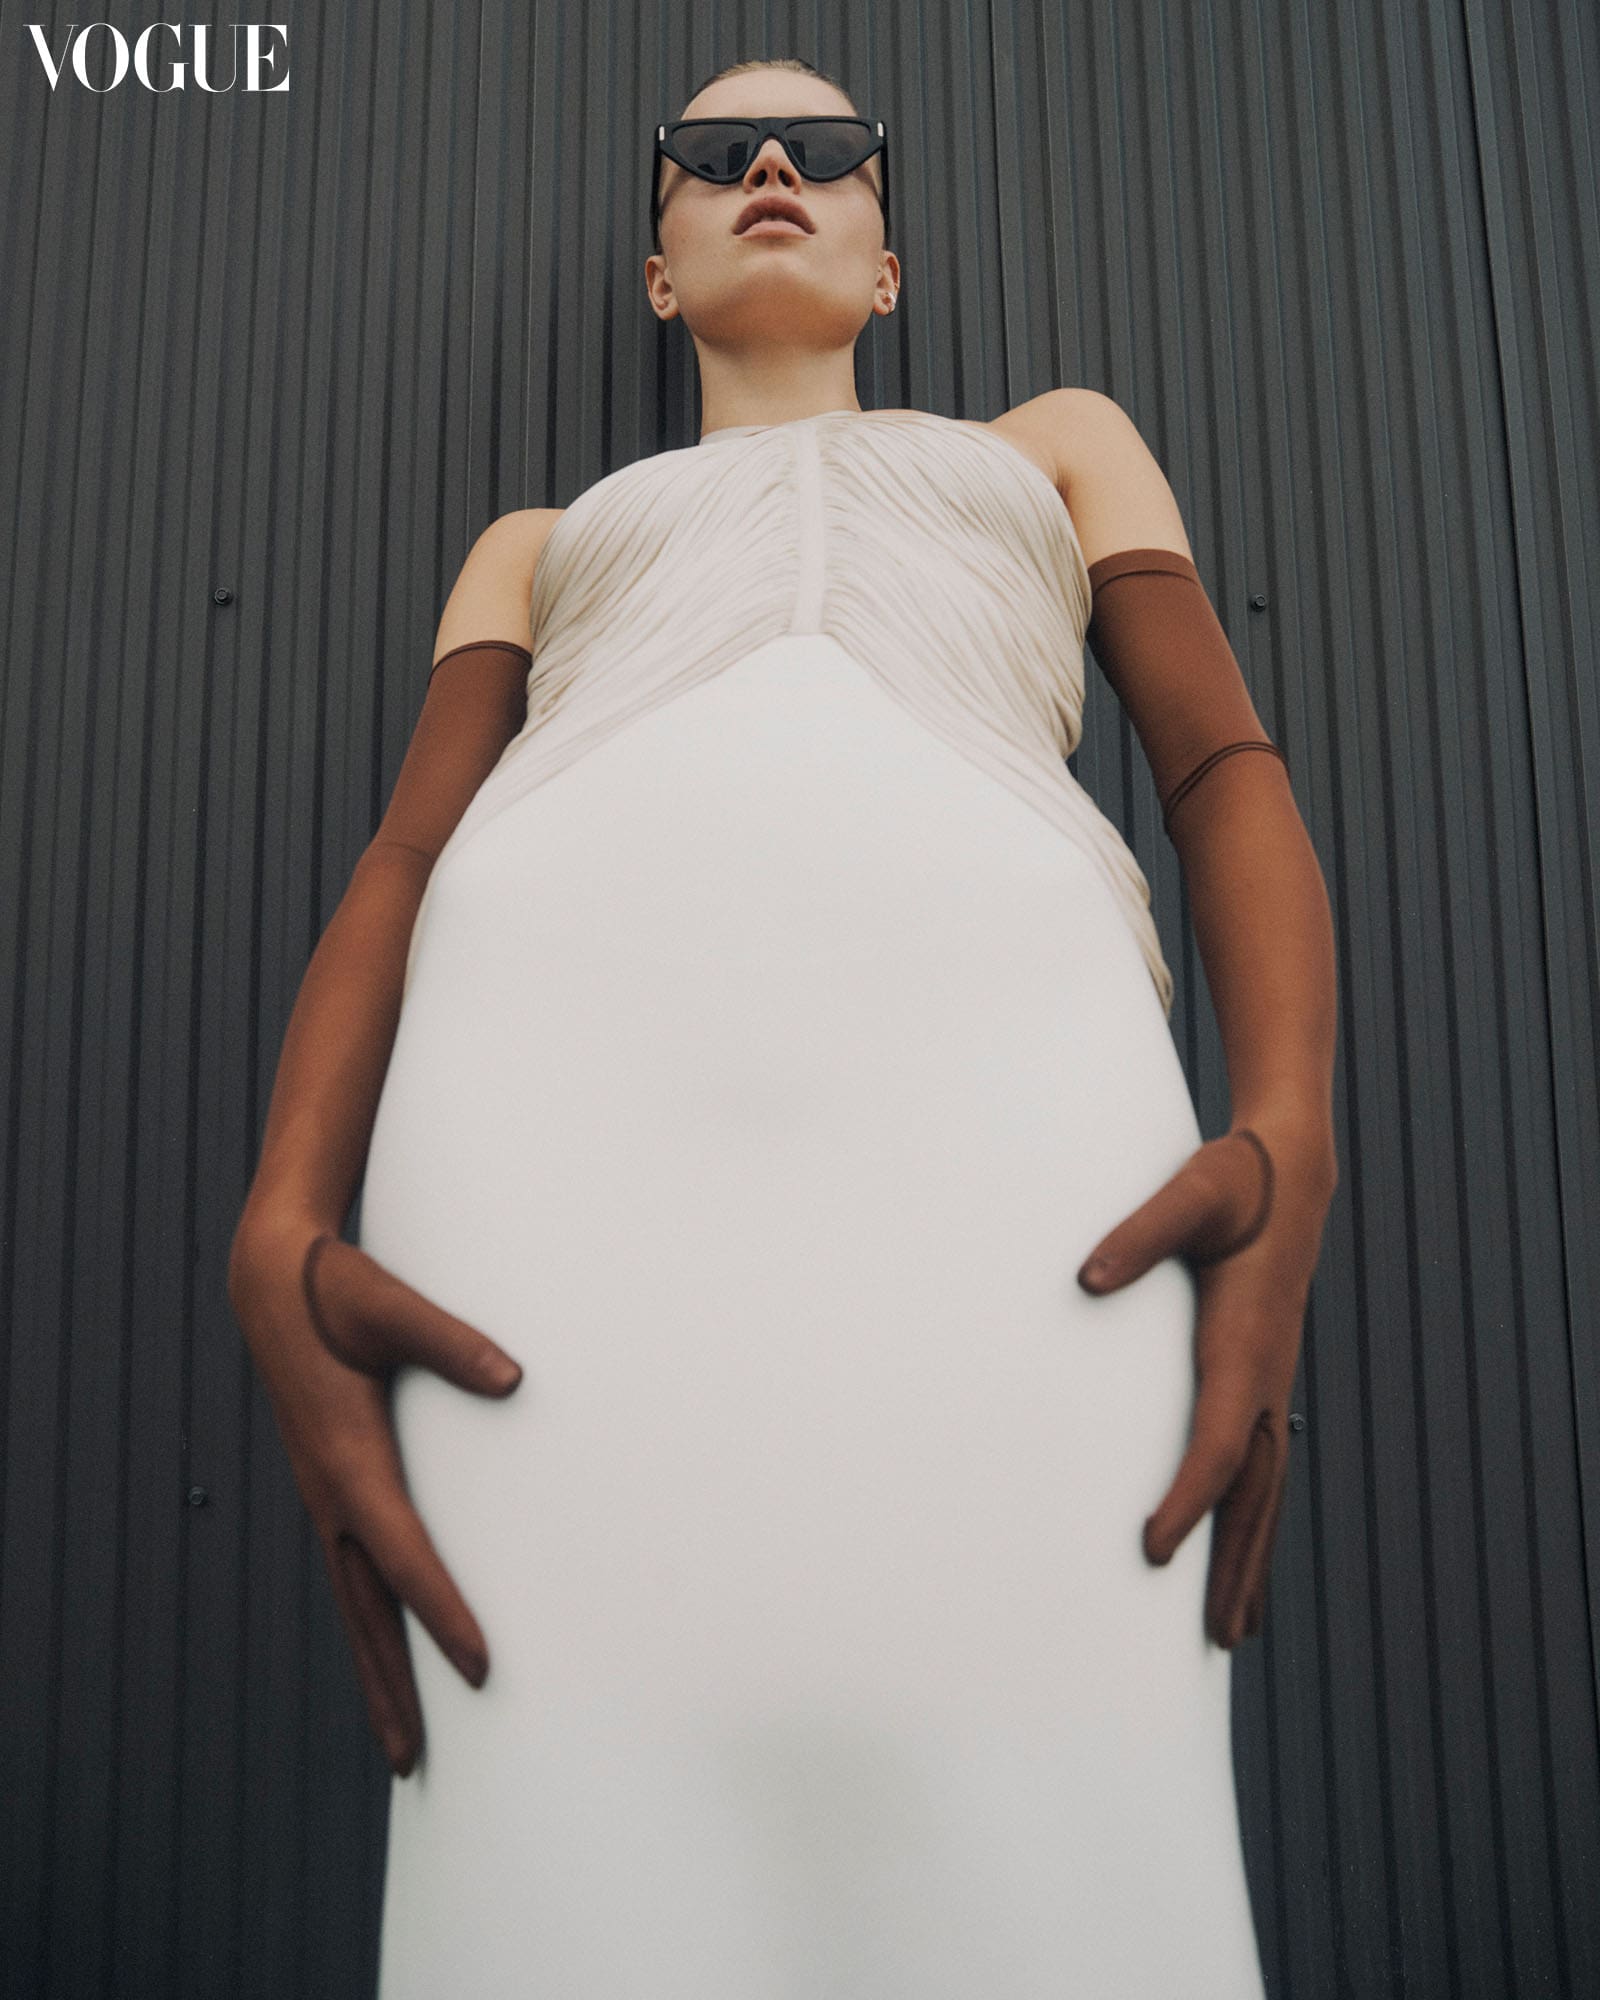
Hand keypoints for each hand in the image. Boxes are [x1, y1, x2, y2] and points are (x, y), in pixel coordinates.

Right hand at [227, 1211, 523, 1774]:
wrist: (271, 1279)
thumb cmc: (335, 1289)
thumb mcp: (392, 1306)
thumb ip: (453, 1341)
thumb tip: (512, 1378)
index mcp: (349, 1459)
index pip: (407, 1557)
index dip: (445, 1614)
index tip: (480, 1668)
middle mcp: (331, 1491)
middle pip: (366, 1610)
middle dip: (390, 1686)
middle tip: (414, 1762)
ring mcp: (324, 1494)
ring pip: (353, 1600)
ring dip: (375, 1668)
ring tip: (398, 1739)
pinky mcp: (328, 1485)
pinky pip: (351, 1571)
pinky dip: (368, 1620)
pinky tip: (386, 1644)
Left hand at [1075, 1117, 1336, 1646]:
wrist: (1288, 1172)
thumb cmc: (1233, 1182)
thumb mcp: (1186, 1196)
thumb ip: (1139, 1233)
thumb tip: (1088, 1277)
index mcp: (1246, 1344)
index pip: (1218, 1446)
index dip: (1188, 1502)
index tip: (1155, 1551)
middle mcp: (1266, 1375)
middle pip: (1254, 1491)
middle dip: (1236, 1564)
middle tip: (1218, 1638)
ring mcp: (1270, 1380)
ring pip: (1266, 1486)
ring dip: (1251, 1556)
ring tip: (1236, 1628)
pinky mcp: (1262, 1377)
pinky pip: (1262, 1463)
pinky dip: (1253, 1515)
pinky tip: (1240, 1549)